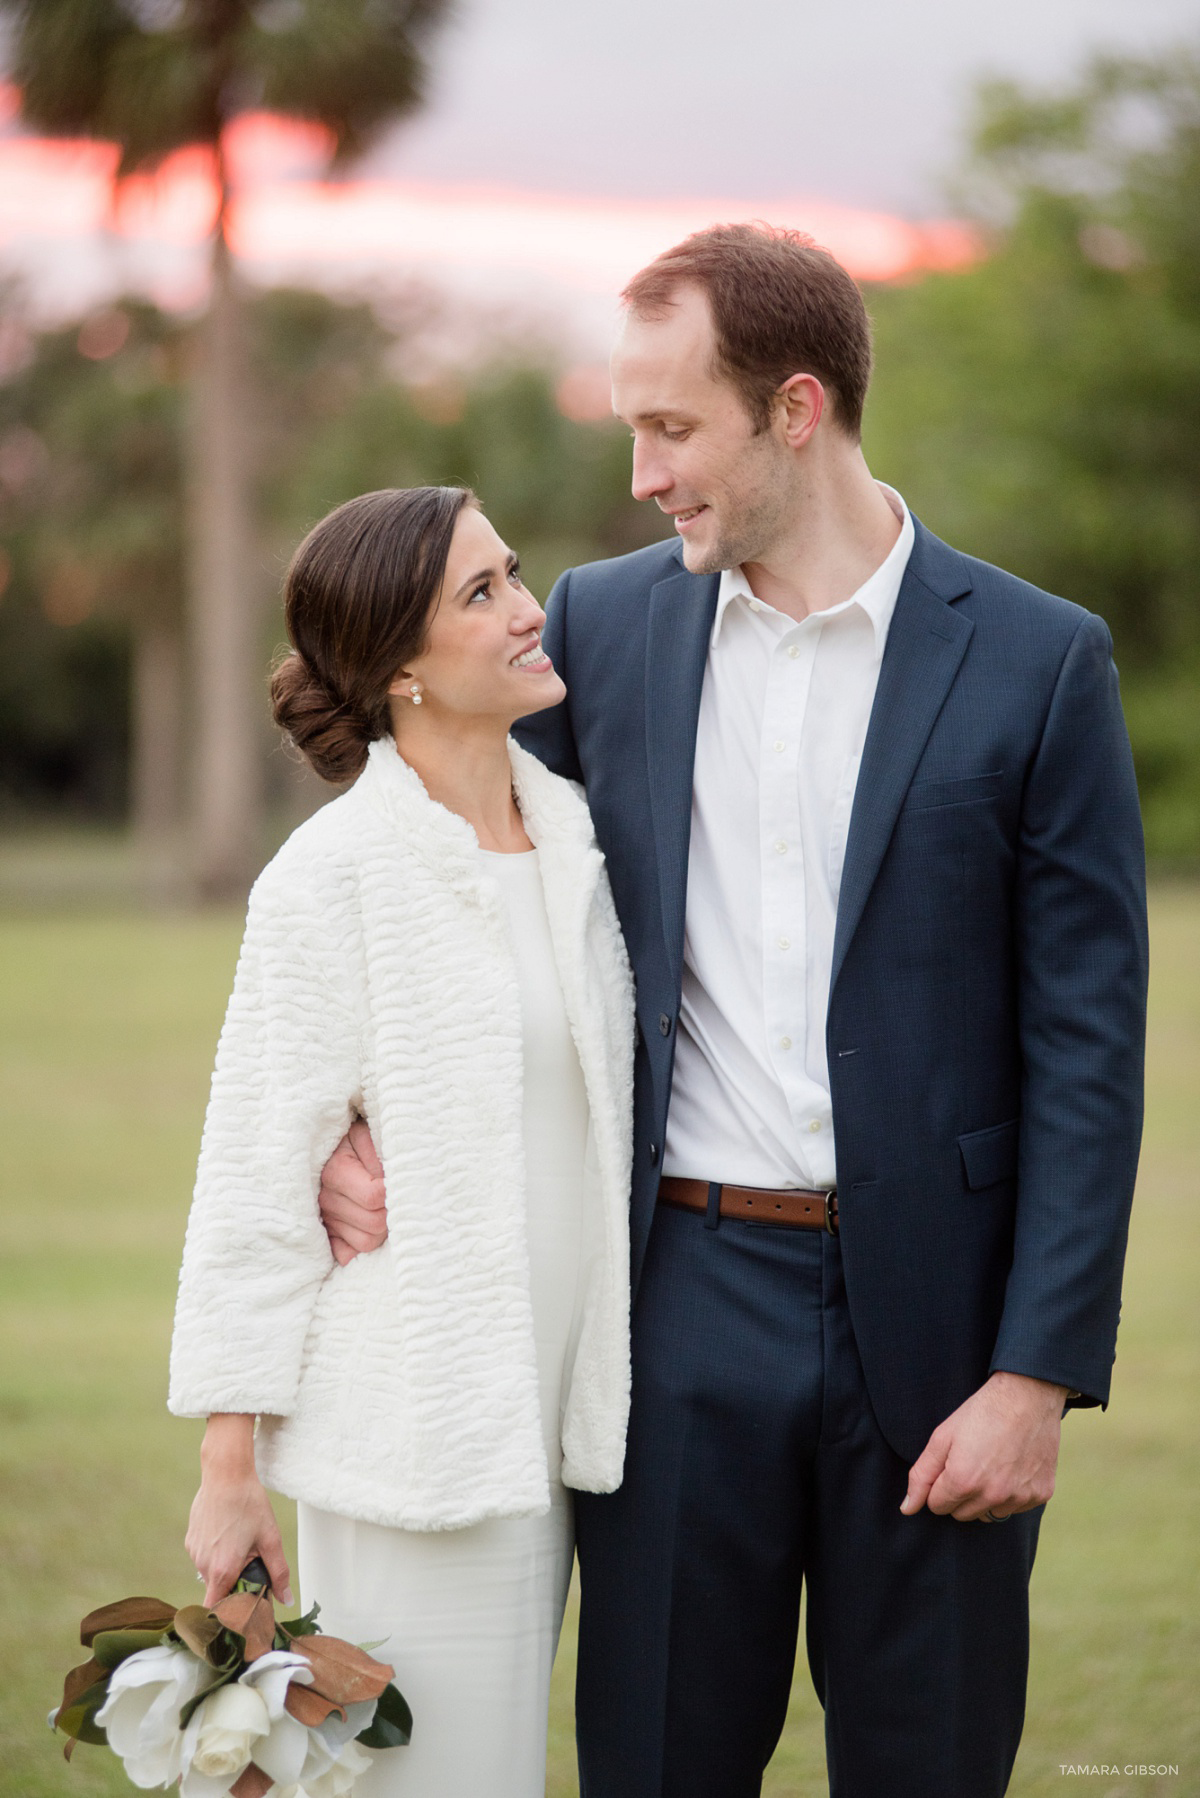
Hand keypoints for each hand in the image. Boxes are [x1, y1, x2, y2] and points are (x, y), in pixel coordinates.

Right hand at [186, 1414, 292, 1607]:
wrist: (225, 1474)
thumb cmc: (250, 1505)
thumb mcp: (270, 1539)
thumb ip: (278, 1573)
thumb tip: (286, 1599)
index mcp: (222, 1570)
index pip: (217, 1610)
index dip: (230, 1614)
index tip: (244, 1609)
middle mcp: (203, 1566)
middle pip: (217, 1590)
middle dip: (234, 1584)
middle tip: (252, 1566)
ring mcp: (194, 1552)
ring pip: (210, 1572)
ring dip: (225, 1566)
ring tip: (240, 1542)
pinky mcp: (190, 1539)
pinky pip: (203, 1556)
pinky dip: (216, 1552)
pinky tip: (228, 1532)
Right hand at [318, 1117, 387, 1265]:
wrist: (325, 1148)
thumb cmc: (352, 1139)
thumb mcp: (366, 1134)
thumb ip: (380, 1154)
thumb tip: (390, 1183)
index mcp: (335, 1172)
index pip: (374, 1197)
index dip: (392, 1191)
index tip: (396, 1180)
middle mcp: (326, 1200)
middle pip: (374, 1223)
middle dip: (391, 1211)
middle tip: (395, 1196)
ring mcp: (325, 1220)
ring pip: (366, 1242)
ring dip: (382, 1229)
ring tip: (384, 1208)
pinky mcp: (327, 1233)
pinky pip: (349, 1254)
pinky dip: (362, 1244)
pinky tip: (370, 1227)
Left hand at [900, 1371, 1067, 1522]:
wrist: (1028, 1397)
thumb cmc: (982, 1413)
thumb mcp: (942, 1437)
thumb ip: (921, 1475)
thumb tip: (908, 1509)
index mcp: (963, 1481)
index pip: (937, 1506)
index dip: (938, 1486)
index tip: (949, 1466)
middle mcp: (992, 1495)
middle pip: (962, 1514)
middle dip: (959, 1494)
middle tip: (969, 1462)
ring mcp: (1019, 1497)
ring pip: (988, 1514)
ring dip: (985, 1497)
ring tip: (991, 1465)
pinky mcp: (1040, 1495)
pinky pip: (1015, 1508)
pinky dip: (1010, 1494)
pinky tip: (1011, 1467)